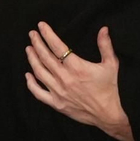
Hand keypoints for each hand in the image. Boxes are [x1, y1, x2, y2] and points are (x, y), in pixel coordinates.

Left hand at [25, 24, 134, 140]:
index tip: (41, 26)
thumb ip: (105, 46)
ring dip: (32, 59)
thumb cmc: (110, 89)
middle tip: (32, 34)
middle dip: (37, 43)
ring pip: (39, 72)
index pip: (57, 47)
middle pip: (45, 57)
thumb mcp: (111, 65)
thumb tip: (103, 29)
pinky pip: (38, 93)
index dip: (48, 34)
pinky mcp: (56, 103)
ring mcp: (58, 91)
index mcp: (77, 67)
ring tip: (29, 49)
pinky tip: (28, 75)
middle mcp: (65, 78)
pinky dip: (31, 84)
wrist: (108, 115)